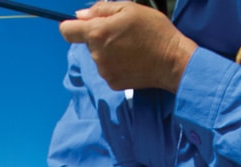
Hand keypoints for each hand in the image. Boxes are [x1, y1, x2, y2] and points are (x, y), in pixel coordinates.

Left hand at [59, 1, 196, 91]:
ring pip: (99, 56)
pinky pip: (108, 69)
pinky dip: (117, 64)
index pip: (67, 31)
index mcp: (97, 33)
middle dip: (100, 36)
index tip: (81, 25)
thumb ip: (100, 10)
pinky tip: (133, 60)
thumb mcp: (129, 8)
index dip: (72, 26)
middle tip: (122, 33)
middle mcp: (97, 55)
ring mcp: (104, 71)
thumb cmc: (154, 31)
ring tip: (131, 47)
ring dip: (109, 51)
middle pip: (88, 43)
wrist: (173, 61)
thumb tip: (80, 15)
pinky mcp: (113, 83)